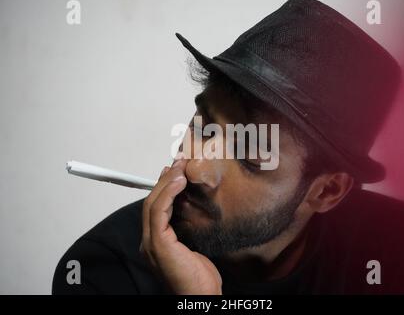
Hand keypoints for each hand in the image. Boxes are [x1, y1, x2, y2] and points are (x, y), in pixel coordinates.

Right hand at [140, 159, 221, 294]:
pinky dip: (167, 193)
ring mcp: (150, 243)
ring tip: (180, 167)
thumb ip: (187, 228)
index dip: (163, 186)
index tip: (175, 171)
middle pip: (151, 201)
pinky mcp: (158, 244)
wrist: (199, 297)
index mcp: (156, 241)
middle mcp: (148, 241)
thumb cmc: (199, 276)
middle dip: (165, 179)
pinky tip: (179, 181)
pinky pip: (159, 212)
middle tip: (179, 162)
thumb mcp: (194, 245)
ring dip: (166, 182)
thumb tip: (189, 208)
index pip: (155, 207)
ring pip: (153, 203)